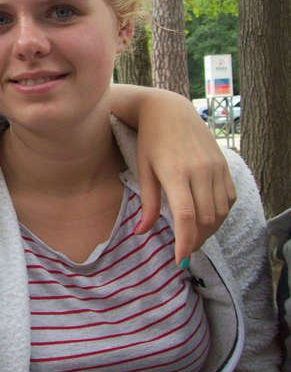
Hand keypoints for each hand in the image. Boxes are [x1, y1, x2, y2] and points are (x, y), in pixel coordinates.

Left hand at [110, 85, 236, 264]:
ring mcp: (215, 168)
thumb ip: (147, 203)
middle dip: (196, 241)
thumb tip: (142, 232)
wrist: (170, 111)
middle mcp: (199, 171)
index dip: (185, 242)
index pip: (186, 216)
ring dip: (209, 230)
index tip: (180, 260)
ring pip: (220, 212)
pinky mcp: (224, 166)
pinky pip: (229, 199)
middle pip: (205, 219)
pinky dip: (220, 214)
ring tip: (194, 236)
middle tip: (184, 251)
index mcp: (175, 172)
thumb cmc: (150, 141)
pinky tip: (207, 218)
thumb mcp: (143, 169)